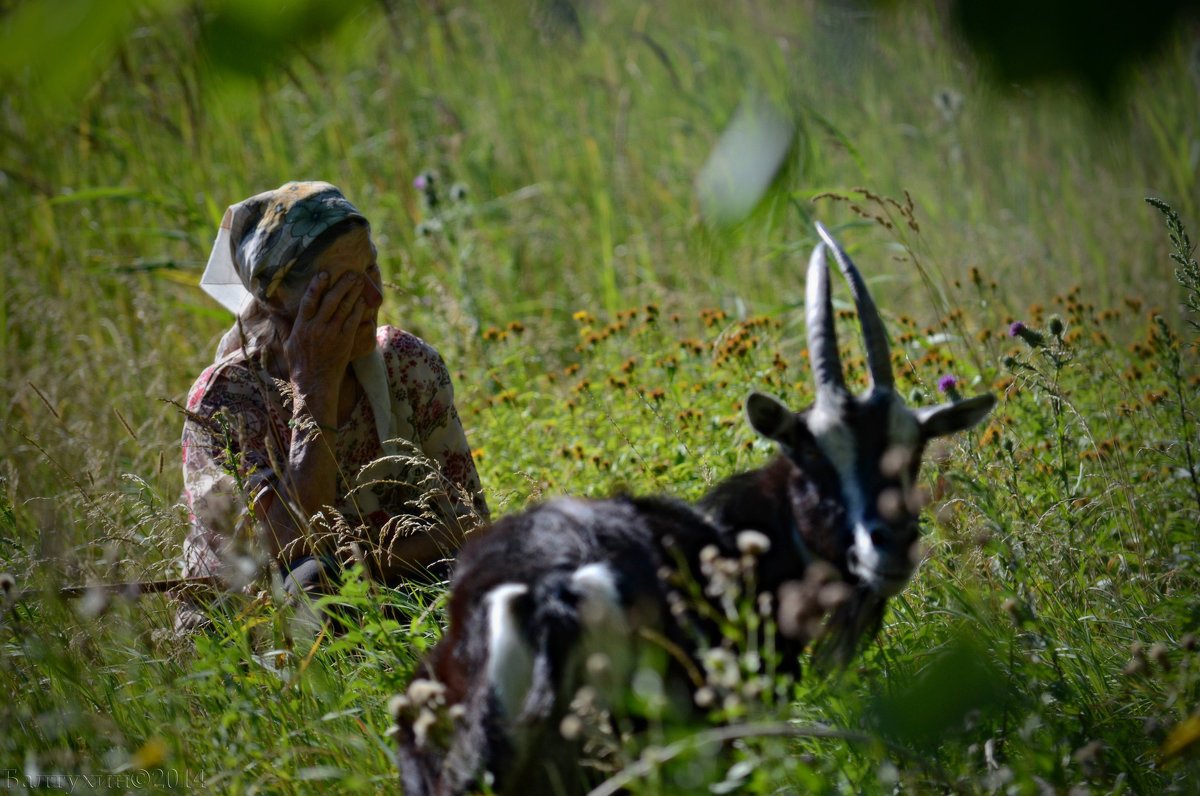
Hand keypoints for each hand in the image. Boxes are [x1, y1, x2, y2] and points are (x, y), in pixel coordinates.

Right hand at [282, 270, 365, 415]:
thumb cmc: (300, 365)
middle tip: (351, 272)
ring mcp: (332, 334)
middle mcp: (316, 328)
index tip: (324, 273)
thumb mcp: (287, 344)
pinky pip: (353, 321)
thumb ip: (282, 326)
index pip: (309, 301)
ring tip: (360, 281)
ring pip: (344, 308)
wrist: (314, 384)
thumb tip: (271, 312)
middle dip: (341, 284)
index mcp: (301, 326)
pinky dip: (358, 309)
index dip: (316, 285)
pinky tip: (363, 300)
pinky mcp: (345, 341)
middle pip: (330, 300)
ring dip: (353, 293)